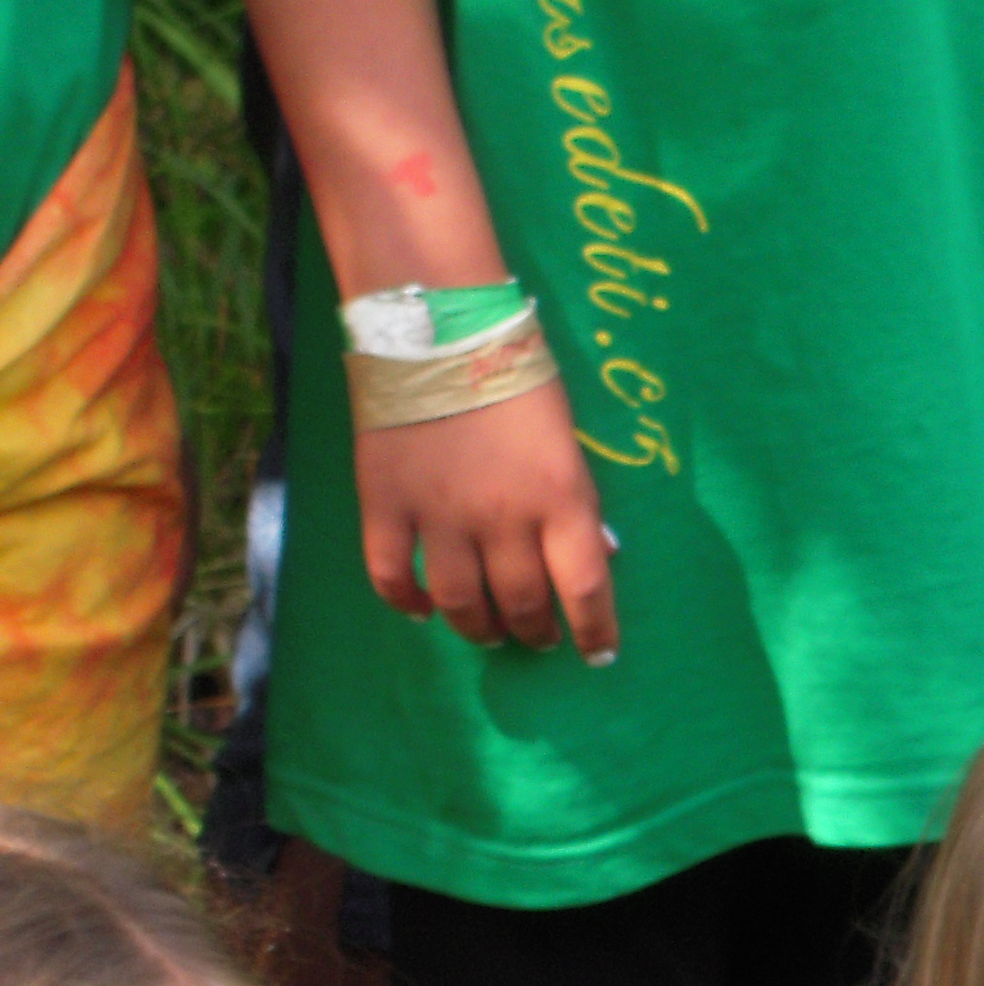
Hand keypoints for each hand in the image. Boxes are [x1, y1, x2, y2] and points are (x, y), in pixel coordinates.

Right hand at [354, 379, 620, 659]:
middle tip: (538, 636)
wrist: (438, 331)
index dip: (595, 631)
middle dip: (535, 631)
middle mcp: (503, 518)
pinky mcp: (384, 504)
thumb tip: (597, 555)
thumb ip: (577, 504)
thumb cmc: (518, 382)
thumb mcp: (569, 444)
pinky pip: (390, 573)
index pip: (585, 588)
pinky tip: (419, 608)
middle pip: (520, 602)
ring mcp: (439, 515)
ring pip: (458, 601)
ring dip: (478, 627)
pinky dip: (404, 600)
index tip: (598, 654)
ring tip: (489, 631)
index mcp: (561, 500)